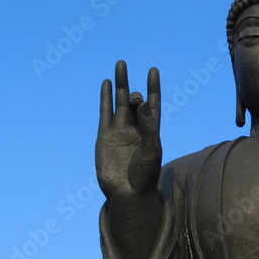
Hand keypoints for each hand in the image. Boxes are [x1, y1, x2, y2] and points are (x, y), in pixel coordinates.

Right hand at [96, 61, 161, 199]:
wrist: (126, 193)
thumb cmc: (144, 174)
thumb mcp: (151, 149)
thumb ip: (149, 126)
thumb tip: (145, 103)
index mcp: (151, 130)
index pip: (154, 103)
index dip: (153, 87)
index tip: (153, 70)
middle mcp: (136, 128)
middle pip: (136, 101)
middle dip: (135, 90)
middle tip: (132, 80)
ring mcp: (120, 131)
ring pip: (120, 102)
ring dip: (120, 84)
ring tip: (121, 65)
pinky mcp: (105, 136)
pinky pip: (105, 113)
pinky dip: (105, 98)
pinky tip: (106, 84)